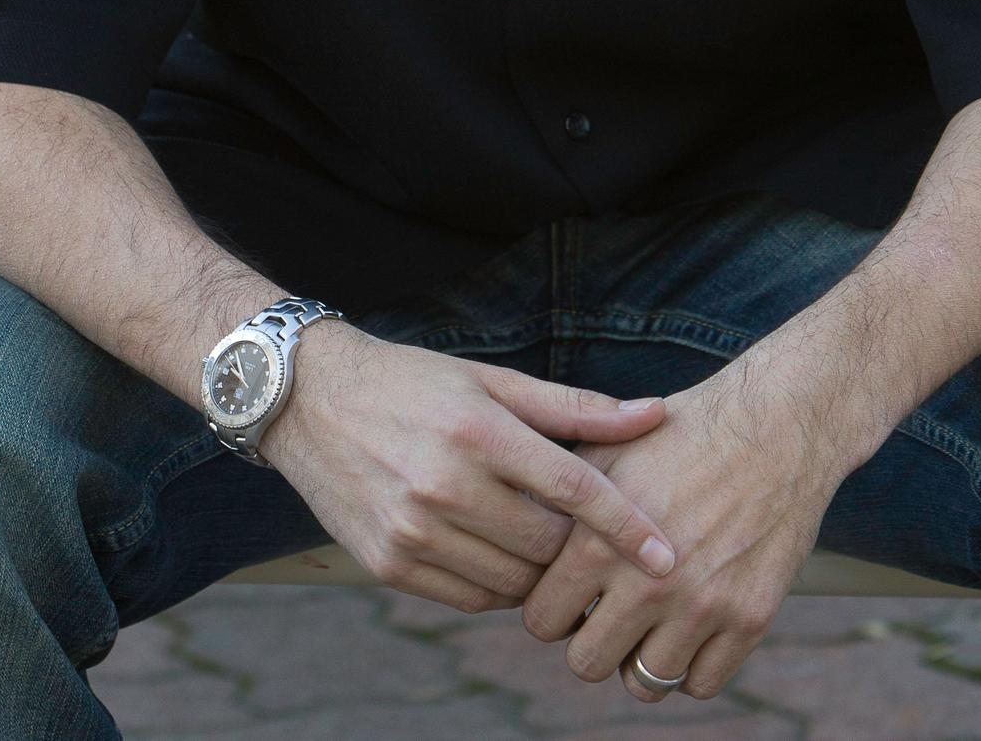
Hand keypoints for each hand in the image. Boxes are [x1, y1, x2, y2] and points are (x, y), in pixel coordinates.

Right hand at [260, 321, 680, 613]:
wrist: (310, 401)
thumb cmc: (414, 384)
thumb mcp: (491, 381)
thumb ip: (575, 408)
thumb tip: (654, 414)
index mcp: (478, 432)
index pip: (572, 488)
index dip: (627, 526)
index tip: (670, 557)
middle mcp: (444, 485)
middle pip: (546, 546)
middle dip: (574, 545)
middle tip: (578, 527)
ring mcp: (412, 531)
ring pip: (512, 583)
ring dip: (536, 570)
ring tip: (533, 534)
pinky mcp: (387, 565)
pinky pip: (470, 599)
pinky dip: (496, 584)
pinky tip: (492, 548)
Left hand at [518, 343, 855, 701]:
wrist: (774, 425)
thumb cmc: (681, 433)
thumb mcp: (606, 450)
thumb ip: (559, 501)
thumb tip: (517, 535)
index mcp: (599, 541)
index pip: (542, 620)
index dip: (552, 606)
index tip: (572, 592)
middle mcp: (646, 582)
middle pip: (587, 663)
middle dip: (591, 637)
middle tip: (609, 609)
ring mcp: (701, 606)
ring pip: (644, 682)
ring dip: (641, 655)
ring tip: (650, 619)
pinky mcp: (749, 619)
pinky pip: (701, 683)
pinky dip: (692, 664)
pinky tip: (690, 624)